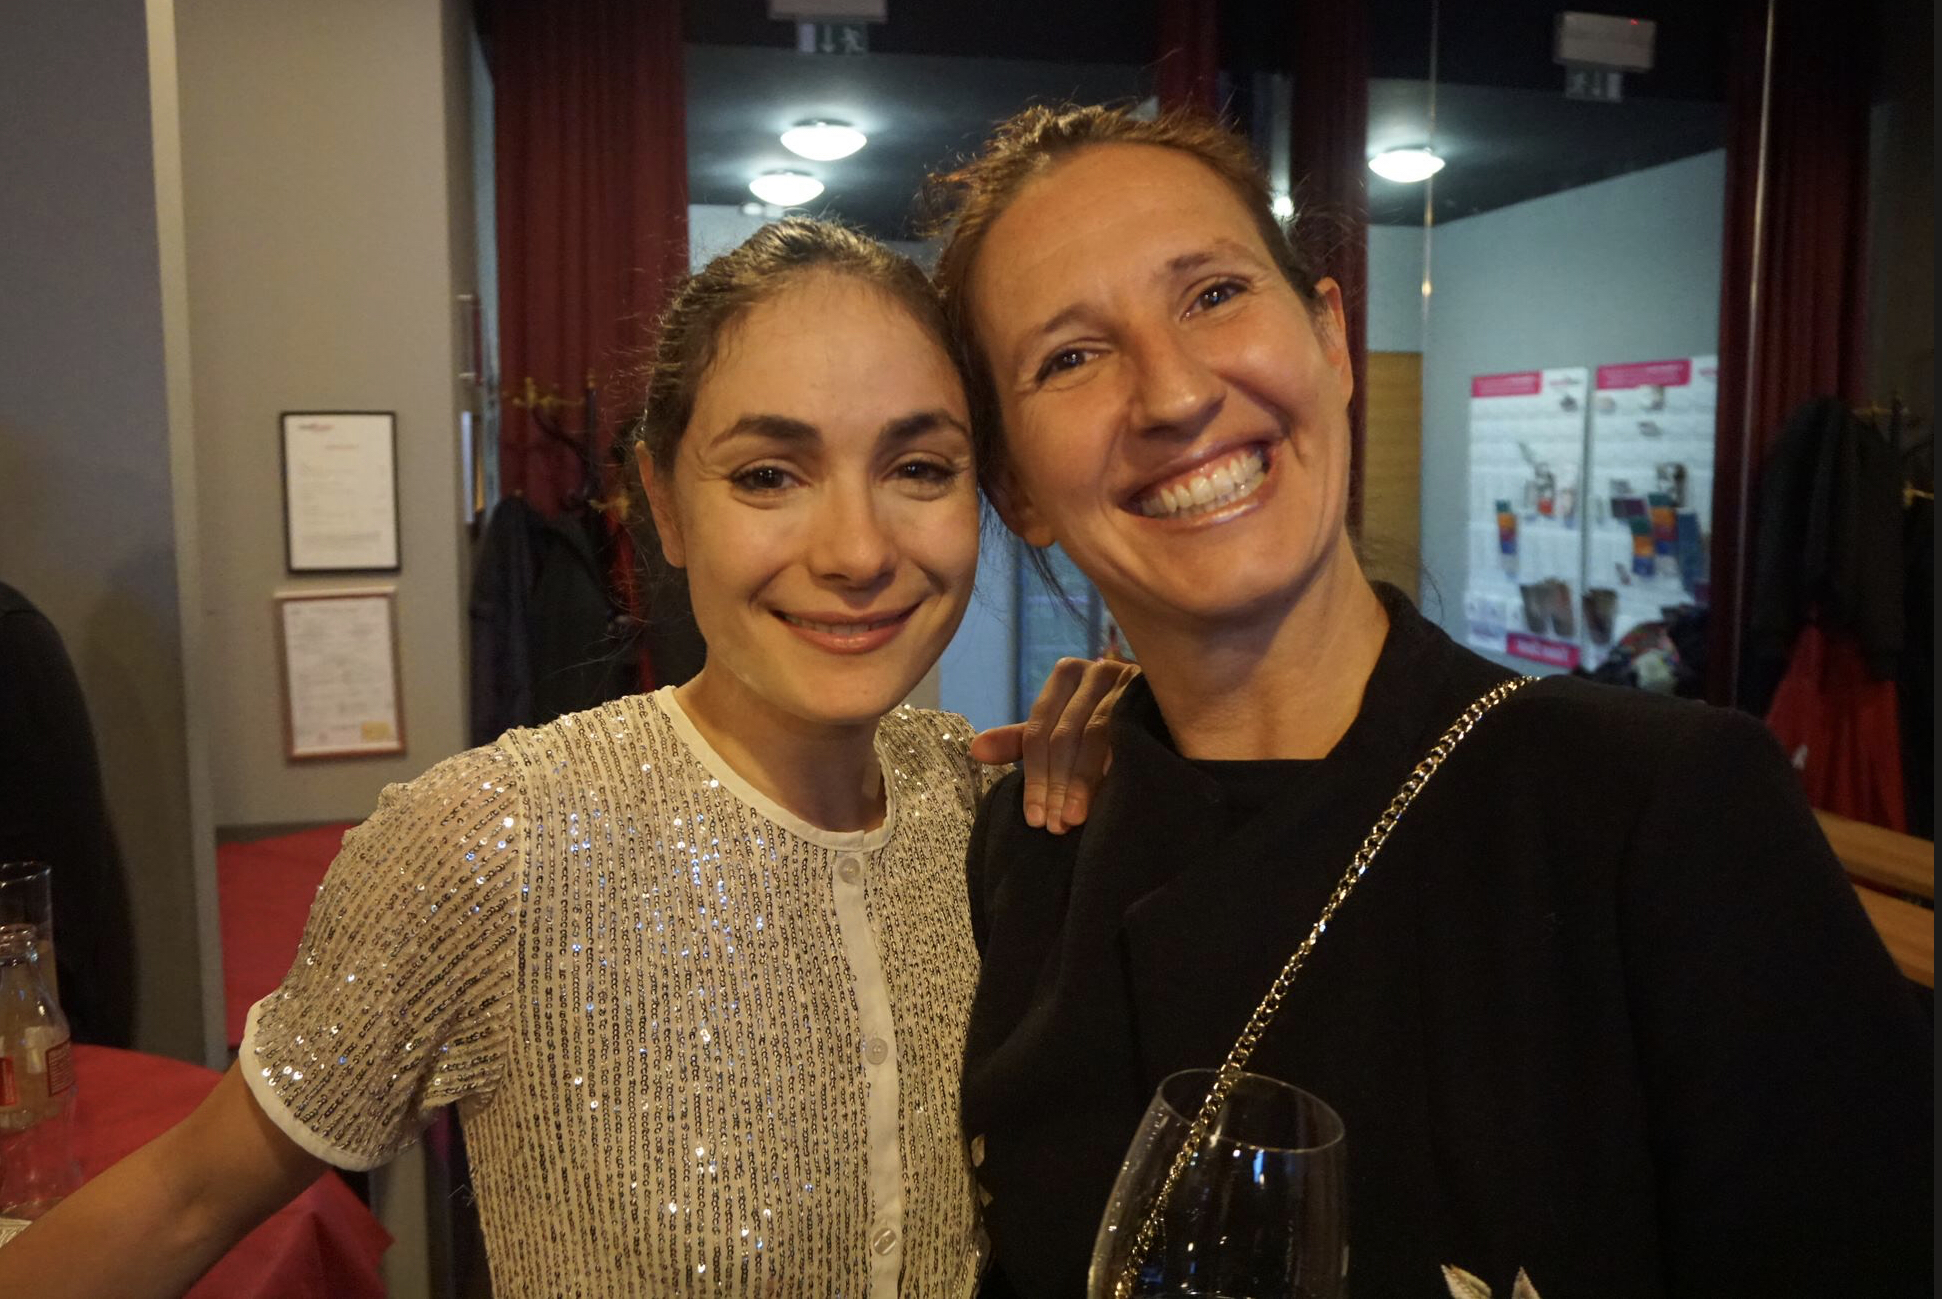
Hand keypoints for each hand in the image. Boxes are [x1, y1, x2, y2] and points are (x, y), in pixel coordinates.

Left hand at [970, 656, 1140, 833]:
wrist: (1170, 711)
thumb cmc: (1108, 722)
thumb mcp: (1061, 729)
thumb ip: (1021, 740)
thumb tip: (975, 750)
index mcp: (1067, 674)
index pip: (1038, 730)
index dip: (1034, 778)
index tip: (1036, 819)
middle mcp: (1096, 669)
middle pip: (1063, 735)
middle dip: (1056, 785)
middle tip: (1055, 826)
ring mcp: (1127, 678)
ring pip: (1094, 736)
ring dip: (1081, 783)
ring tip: (1074, 820)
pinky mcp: (1155, 694)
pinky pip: (1129, 735)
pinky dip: (1115, 768)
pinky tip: (1110, 799)